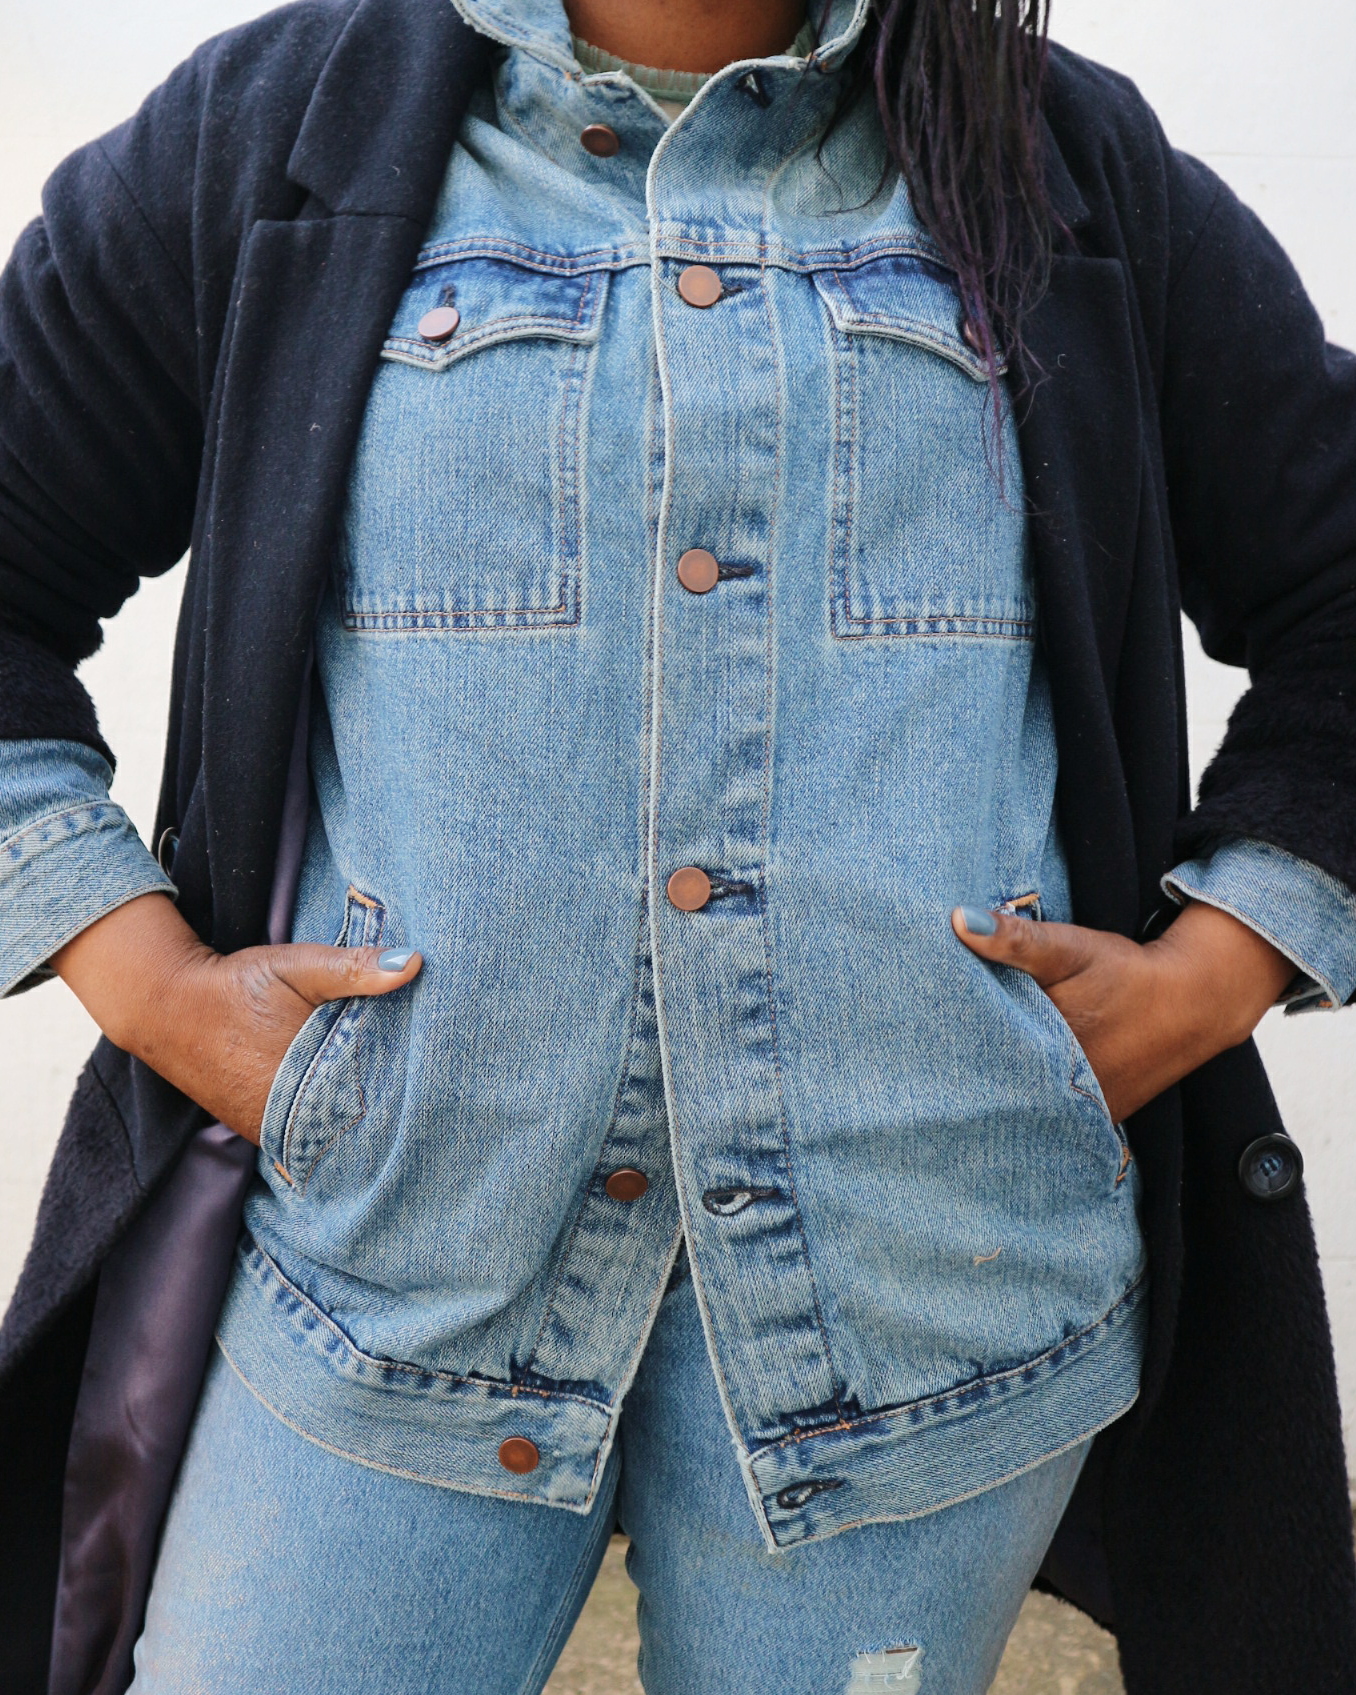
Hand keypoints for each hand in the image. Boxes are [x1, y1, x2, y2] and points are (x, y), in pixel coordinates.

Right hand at [51, 893, 421, 1144]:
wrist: (166, 1005)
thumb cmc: (237, 985)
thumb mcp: (297, 967)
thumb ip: (354, 969)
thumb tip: (414, 964)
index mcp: (307, 1081)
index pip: (374, 1104)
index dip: (405, 1093)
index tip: (433, 1083)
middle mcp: (286, 1117)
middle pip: (354, 1124)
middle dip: (384, 1109)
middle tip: (421, 1095)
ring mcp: (268, 1129)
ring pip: (328, 1133)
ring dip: (352, 1118)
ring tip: (391, 1102)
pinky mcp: (254, 1130)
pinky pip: (301, 1135)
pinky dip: (323, 1121)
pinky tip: (344, 1104)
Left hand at [950, 899, 1295, 1122]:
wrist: (1193, 1001)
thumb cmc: (1126, 974)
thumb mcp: (1069, 949)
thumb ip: (1015, 940)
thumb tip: (961, 921)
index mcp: (1048, 1055)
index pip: (977, 1059)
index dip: (949, 1046)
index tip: (926, 1033)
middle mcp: (1064, 1096)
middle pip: (997, 1087)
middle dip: (968, 1070)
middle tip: (936, 1053)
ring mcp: (1084, 1114)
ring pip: (1023, 1105)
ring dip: (999, 1088)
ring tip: (962, 1072)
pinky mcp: (1099, 1119)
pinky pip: (1052, 1116)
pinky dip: (1031, 1099)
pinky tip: (1012, 1083)